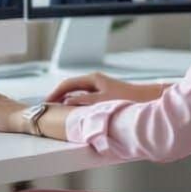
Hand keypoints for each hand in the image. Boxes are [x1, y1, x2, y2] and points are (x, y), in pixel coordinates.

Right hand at [45, 71, 161, 106]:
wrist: (145, 98)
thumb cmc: (125, 98)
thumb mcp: (101, 101)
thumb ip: (83, 101)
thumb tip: (66, 102)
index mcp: (92, 79)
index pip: (67, 84)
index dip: (55, 93)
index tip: (46, 102)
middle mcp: (94, 81)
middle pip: (70, 88)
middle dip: (58, 97)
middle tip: (47, 107)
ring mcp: (98, 88)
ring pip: (77, 93)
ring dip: (66, 101)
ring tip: (56, 111)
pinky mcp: (103, 95)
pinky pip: (84, 98)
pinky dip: (76, 104)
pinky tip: (73, 112)